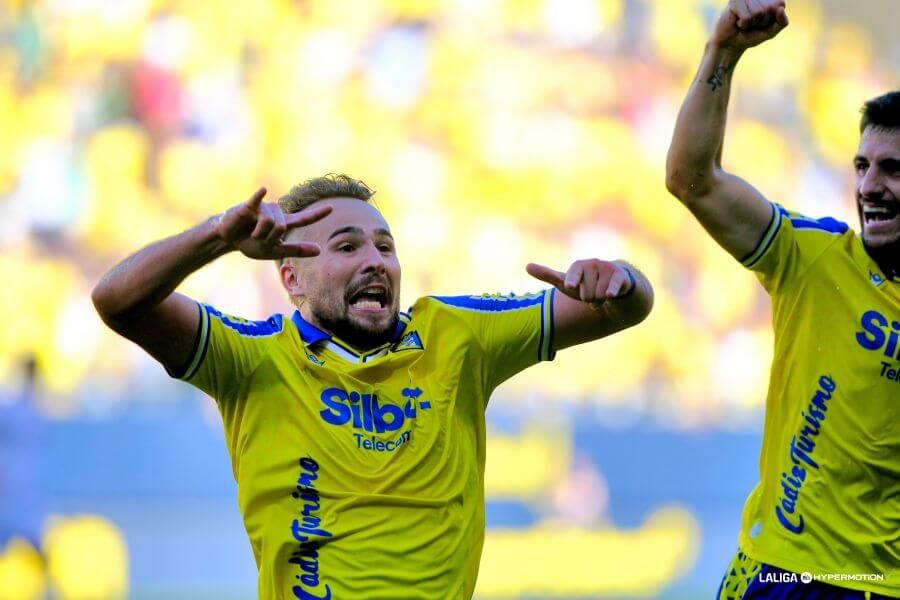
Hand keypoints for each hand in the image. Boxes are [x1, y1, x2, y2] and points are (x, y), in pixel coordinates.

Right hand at [216, 187, 331, 259]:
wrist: (229, 239)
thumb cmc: (251, 243)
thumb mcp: (275, 250)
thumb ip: (297, 250)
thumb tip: (320, 250)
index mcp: (284, 223)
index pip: (303, 219)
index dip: (317, 214)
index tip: (331, 208)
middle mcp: (276, 213)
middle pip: (281, 228)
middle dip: (269, 238)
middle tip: (258, 239)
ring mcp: (264, 208)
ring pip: (270, 223)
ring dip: (258, 234)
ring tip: (250, 232)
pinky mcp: (249, 205)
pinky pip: (257, 201)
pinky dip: (259, 196)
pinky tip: (263, 190)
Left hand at [526, 259, 632, 305]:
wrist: (611, 283)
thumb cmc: (585, 283)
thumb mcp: (565, 282)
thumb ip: (547, 275)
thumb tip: (527, 266)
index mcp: (578, 265)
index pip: (574, 274)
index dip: (573, 280)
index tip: (569, 285)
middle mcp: (592, 264)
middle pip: (587, 294)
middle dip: (590, 299)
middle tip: (592, 293)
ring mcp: (606, 268)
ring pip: (600, 295)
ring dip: (601, 300)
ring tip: (602, 293)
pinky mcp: (619, 275)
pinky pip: (613, 287)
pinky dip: (612, 293)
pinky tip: (611, 295)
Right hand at [712, 0, 787, 50]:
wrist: (731, 44)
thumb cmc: (751, 35)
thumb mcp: (771, 31)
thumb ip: (782, 22)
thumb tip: (781, 9)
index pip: (780, 4)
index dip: (773, 18)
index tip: (763, 22)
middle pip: (769, 8)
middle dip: (762, 21)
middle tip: (752, 24)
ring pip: (758, 12)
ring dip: (751, 23)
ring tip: (744, 23)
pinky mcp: (735, 1)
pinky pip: (747, 16)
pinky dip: (744, 23)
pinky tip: (737, 22)